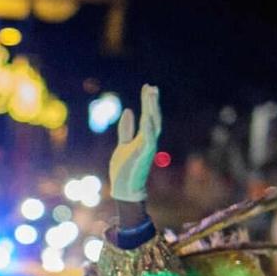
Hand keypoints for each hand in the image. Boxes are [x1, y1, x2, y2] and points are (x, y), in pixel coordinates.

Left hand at [107, 84, 160, 202]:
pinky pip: (148, 138)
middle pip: (153, 117)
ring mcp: (148, 147)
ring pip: (152, 124)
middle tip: (151, 87)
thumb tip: (128, 110)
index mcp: (144, 138)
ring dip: (151, 109)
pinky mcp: (143, 155)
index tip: (148, 87)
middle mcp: (149, 141)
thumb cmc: (124, 169)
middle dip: (152, 102)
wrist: (124, 189)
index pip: (148, 116)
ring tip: (150, 95)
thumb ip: (126, 129)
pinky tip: (146, 115)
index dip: (148, 102)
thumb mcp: (123, 144)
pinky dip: (148, 127)